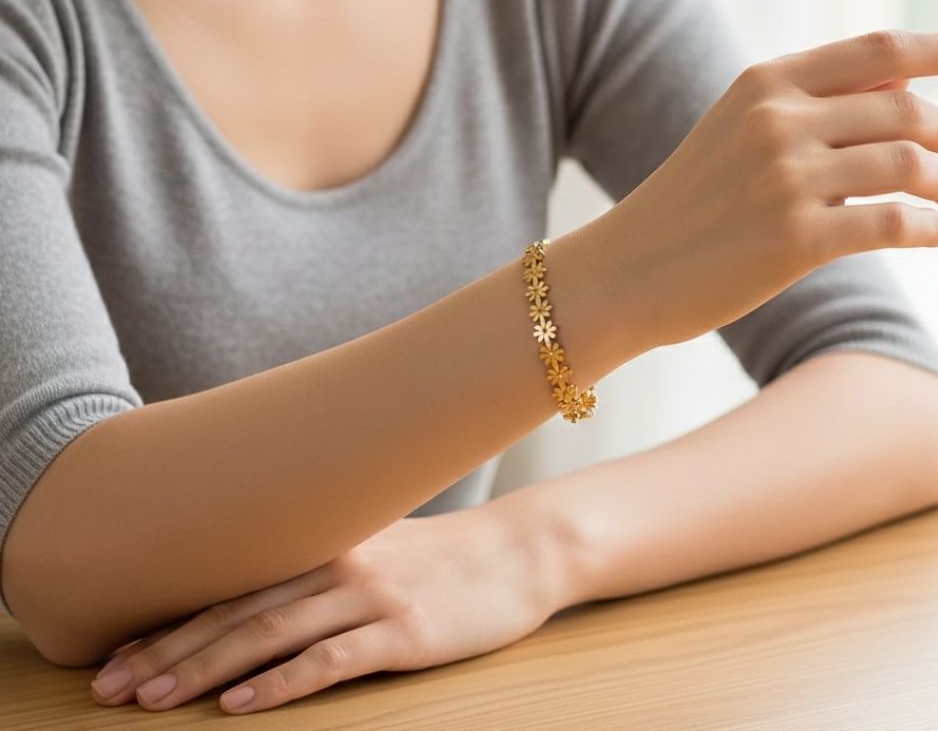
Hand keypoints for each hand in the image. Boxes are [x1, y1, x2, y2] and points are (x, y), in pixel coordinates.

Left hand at [89, 502, 560, 714]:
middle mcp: (338, 565)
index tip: (114, 656)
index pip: (232, 587)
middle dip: (167, 651)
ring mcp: (371, 598)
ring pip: (271, 634)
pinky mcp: (403, 631)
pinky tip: (242, 704)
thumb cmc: (444, 557)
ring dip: (206, 668)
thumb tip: (259, 592)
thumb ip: (320, 561)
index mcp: (325, 545)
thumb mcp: (377, 544)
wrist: (517, 552)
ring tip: (151, 701)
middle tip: (109, 689)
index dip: (169, 623)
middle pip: (237, 612)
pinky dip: (282, 682)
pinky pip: (331, 659)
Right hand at [599, 28, 937, 348]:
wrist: (625, 271)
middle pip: (906, 106)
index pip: (881, 49)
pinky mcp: (795, 240)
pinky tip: (935, 234)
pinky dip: (931, 227)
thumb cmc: (688, 204)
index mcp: (764, 82)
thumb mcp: (736, 131)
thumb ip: (811, 106)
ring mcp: (785, 178)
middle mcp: (777, 120)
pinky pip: (895, 223)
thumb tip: (904, 89)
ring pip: (910, 162)